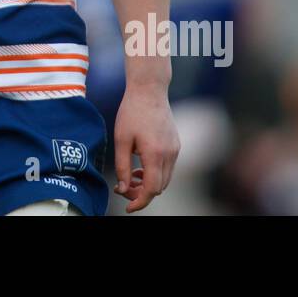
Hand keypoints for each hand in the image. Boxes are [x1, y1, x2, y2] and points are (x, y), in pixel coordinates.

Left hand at [113, 82, 179, 212]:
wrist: (149, 90)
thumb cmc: (132, 112)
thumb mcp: (121, 139)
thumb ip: (122, 167)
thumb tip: (123, 189)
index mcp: (155, 154)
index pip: (152, 190)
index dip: (139, 202)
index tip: (127, 207)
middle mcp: (170, 154)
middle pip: (160, 187)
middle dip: (142, 193)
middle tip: (123, 187)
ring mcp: (175, 149)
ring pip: (165, 179)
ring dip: (149, 183)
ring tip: (131, 175)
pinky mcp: (176, 144)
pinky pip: (168, 167)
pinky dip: (155, 173)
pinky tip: (140, 165)